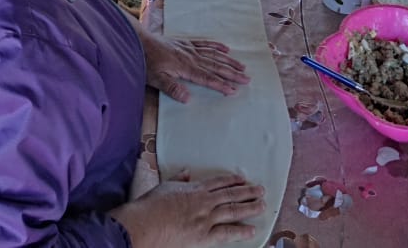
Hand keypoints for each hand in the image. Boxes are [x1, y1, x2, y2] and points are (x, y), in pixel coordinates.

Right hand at [110, 175, 263, 247]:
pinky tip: (252, 230)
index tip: (243, 179)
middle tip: (261, 190)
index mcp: (195, 189)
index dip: (233, 180)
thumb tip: (186, 171)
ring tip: (262, 205)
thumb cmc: (151, 206)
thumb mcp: (165, 186)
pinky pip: (226, 233)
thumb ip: (178, 179)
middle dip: (248, 192)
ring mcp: (206, 218)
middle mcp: (204, 202)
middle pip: (231, 195)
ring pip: (233, 210)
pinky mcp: (204, 236)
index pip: (219, 183)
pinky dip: (240, 231)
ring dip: (250, 207)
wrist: (145, 224)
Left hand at [143, 34, 249, 101]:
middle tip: (246, 79)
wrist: (140, 41)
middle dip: (232, 74)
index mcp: (186, 67)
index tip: (234, 90)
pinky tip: (225, 49)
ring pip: (213, 55)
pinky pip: (205, 43)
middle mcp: (191, 57)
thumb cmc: (147, 62)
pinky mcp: (186, 43)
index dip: (221, 85)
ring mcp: (190, 48)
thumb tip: (187, 99)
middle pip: (215, 66)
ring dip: (228, 61)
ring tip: (242, 66)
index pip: (207, 78)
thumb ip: (172, 89)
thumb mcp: (156, 79)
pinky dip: (216, 46)